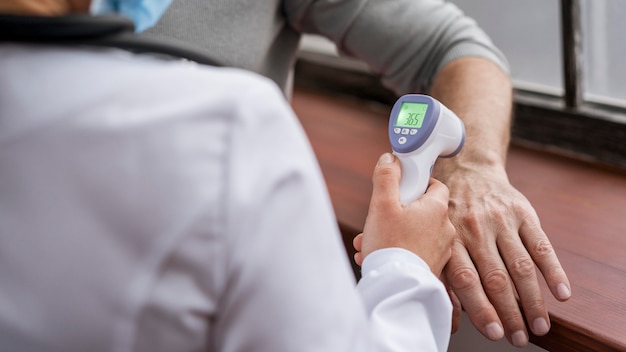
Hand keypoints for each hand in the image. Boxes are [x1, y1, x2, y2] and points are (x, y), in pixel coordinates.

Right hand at [353, 153, 454, 275]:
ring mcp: (441, 250)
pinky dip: (398, 250)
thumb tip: (390, 159)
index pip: (435, 184)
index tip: (400, 187)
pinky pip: (415, 251)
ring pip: (415, 232)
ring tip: (370, 242)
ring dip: (393, 233)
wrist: (396, 288)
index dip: (417, 182)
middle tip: (378, 218)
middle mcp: (445, 228)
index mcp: (436, 208)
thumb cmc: (391, 245)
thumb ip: (387, 177)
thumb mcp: (382, 204)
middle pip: (422, 210)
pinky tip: (377, 256)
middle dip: (396, 212)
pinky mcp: (433, 266)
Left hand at [439, 163, 570, 346]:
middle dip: (510, 312)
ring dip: (532, 300)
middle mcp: (476, 229)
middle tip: (519, 337)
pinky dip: (553, 271)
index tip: (493, 332)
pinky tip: (561, 293)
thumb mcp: (437, 235)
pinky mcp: (523, 212)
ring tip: (540, 324)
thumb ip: (442, 270)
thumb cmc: (448, 211)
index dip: (480, 308)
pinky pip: (541, 245)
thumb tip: (450, 316)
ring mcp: (501, 220)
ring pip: (520, 266)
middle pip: (496, 278)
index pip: (466, 279)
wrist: (467, 168)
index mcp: (451, 237)